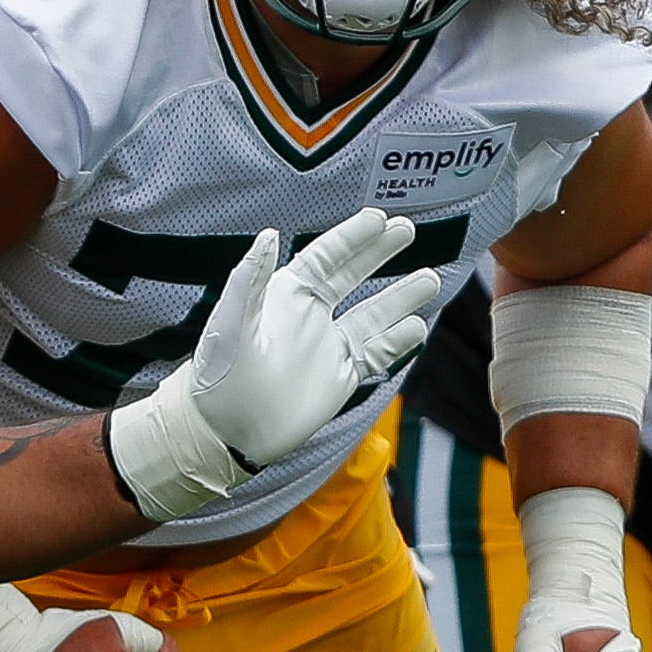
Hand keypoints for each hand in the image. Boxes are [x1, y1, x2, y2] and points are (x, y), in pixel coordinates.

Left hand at [109, 209, 443, 516]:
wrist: (224, 432)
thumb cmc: (220, 374)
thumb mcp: (232, 323)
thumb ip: (251, 279)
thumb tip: (270, 234)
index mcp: (285, 296)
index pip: (326, 256)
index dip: (353, 236)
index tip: (380, 219)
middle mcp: (310, 316)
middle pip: (353, 276)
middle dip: (381, 253)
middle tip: (408, 230)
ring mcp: (327, 346)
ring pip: (373, 314)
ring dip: (401, 297)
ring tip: (431, 278)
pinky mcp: (340, 377)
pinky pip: (375, 354)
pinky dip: (398, 341)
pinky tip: (418, 326)